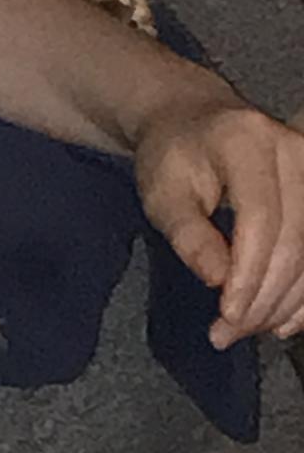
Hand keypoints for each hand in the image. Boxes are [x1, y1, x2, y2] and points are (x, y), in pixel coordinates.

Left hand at [133, 99, 303, 347]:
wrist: (193, 119)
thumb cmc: (172, 157)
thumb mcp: (162, 192)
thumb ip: (188, 235)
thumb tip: (218, 281)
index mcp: (246, 140)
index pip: (260, 218)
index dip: (249, 273)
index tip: (227, 316)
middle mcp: (292, 150)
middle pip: (294, 240)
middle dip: (264, 296)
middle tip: (229, 332)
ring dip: (284, 302)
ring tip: (246, 330)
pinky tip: (281, 322)